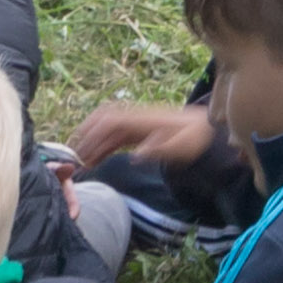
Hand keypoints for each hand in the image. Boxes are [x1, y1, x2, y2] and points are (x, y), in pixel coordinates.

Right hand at [66, 100, 218, 175]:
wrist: (208, 131)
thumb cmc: (196, 139)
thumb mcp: (182, 146)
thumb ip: (159, 150)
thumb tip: (136, 155)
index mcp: (143, 120)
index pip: (110, 121)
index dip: (94, 134)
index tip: (83, 152)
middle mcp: (135, 119)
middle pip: (102, 122)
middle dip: (86, 137)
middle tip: (74, 158)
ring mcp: (136, 125)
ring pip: (106, 130)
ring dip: (92, 144)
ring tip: (81, 164)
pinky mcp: (138, 133)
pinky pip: (114, 137)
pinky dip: (102, 147)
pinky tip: (94, 160)